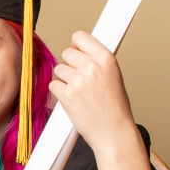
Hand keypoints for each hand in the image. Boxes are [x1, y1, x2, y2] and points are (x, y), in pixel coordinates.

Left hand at [50, 31, 138, 156]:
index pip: (80, 37)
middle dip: (69, 65)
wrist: (114, 132)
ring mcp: (79, 80)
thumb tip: (78, 49)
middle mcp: (92, 66)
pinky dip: (59, 93)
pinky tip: (72, 101)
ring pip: (58, 69)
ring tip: (79, 94)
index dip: (76, 46)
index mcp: (106, 58)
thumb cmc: (115, 108)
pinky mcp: (67, 94)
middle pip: (66, 53)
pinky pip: (54, 85)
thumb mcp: (113, 76)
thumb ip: (97, 61)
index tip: (77, 54)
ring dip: (64, 80)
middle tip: (80, 81)